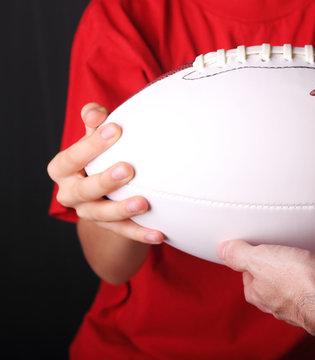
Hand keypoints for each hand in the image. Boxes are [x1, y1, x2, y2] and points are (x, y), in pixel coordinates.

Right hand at [47, 103, 163, 243]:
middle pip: (84, 190)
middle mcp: (71, 194)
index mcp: (63, 169)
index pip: (71, 158)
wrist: (103, 188)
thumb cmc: (100, 153)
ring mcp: (89, 213)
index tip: (115, 129)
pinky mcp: (109, 227)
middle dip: (105, 180)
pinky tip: (159, 234)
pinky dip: (142, 234)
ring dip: (123, 209)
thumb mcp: (94, 137)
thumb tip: (95, 112)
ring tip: (144, 203)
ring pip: (103, 215)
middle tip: (128, 169)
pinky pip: (125, 232)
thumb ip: (94, 123)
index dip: (91, 145)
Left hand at [217, 240, 314, 337]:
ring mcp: (306, 295)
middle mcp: (281, 299)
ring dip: (304, 258)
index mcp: (260, 293)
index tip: (257, 244)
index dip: (251, 257)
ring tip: (306, 243)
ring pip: (300, 273)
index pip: (248, 275)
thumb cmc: (299, 283)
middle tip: (283, 241)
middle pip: (275, 274)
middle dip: (279, 258)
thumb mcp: (260, 260)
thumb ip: (239, 254)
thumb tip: (223, 249)